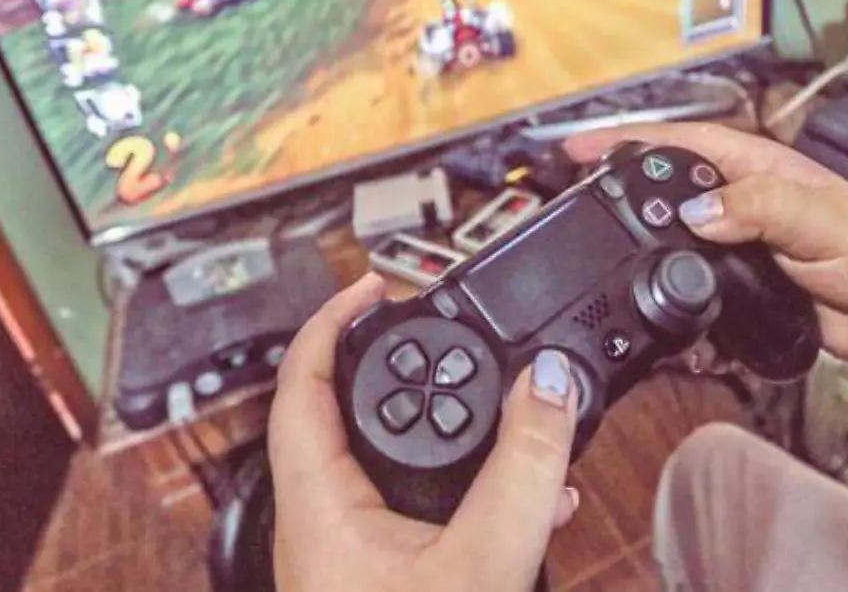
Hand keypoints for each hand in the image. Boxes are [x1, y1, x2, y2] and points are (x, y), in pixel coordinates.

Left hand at [268, 273, 580, 590]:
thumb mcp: (489, 560)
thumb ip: (525, 466)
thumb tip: (547, 381)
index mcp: (318, 507)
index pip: (300, 382)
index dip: (333, 318)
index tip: (376, 284)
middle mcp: (318, 523)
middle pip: (339, 411)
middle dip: (400, 365)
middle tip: (436, 329)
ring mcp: (344, 550)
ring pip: (380, 461)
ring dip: (439, 430)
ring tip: (488, 404)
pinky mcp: (376, 574)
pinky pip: (407, 506)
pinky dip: (455, 485)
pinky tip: (515, 498)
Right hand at [566, 124, 847, 415]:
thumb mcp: (823, 222)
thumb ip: (763, 209)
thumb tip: (697, 213)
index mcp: (759, 169)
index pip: (682, 144)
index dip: (629, 140)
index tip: (580, 148)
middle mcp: (741, 202)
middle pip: (666, 190)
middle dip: (619, 189)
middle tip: (574, 198)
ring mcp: (736, 246)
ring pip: (672, 241)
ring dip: (638, 247)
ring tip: (598, 254)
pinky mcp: (735, 289)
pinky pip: (688, 287)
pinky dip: (666, 297)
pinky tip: (649, 308)